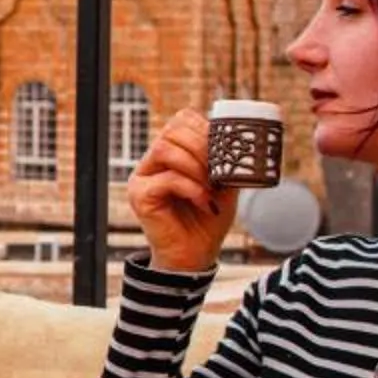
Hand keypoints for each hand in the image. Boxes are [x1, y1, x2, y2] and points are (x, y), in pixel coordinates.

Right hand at [127, 108, 237, 274]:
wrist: (195, 256)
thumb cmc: (207, 221)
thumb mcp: (223, 185)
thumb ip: (225, 162)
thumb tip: (237, 141)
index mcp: (171, 154)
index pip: (180, 120)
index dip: (203, 127)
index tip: (223, 148)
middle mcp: (152, 162)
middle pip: (171, 130)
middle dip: (201, 145)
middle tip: (218, 169)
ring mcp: (142, 177)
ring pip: (164, 149)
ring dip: (195, 166)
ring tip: (210, 186)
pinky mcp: (139, 195)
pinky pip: (167, 179)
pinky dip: (192, 188)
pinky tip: (204, 202)